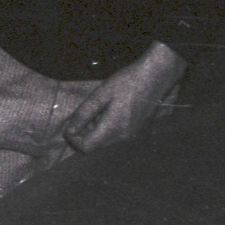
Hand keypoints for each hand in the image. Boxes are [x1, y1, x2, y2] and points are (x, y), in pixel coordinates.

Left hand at [61, 42, 184, 153]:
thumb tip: (68, 130)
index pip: (86, 148)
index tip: (70, 125)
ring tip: (97, 109)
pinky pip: (114, 136)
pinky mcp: (135, 130)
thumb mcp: (101, 94)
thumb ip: (84, 114)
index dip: (73, 140)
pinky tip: (109, 110)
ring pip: (104, 141)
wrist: (155, 76)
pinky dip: (105, 127)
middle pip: (95, 146)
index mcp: (112, 129)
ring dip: (94, 130)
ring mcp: (131, 135)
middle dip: (83, 134)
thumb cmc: (127, 82)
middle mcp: (122, 137)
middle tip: (83, 114)